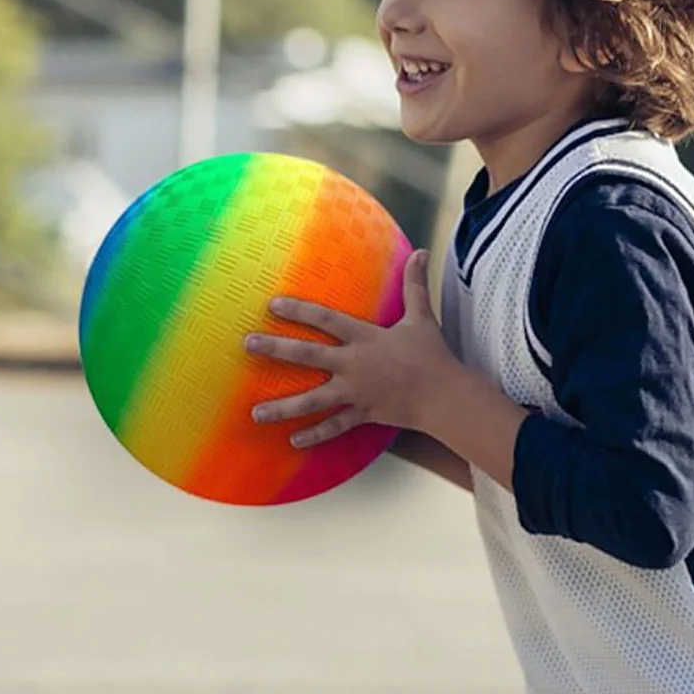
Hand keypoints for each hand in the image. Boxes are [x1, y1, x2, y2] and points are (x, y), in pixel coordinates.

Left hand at [244, 249, 456, 447]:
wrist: (445, 396)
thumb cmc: (433, 355)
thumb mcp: (422, 316)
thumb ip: (415, 285)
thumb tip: (422, 251)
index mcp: (365, 338)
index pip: (326, 320)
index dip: (299, 311)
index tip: (272, 305)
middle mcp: (354, 365)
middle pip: (308, 356)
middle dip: (276, 349)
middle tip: (248, 344)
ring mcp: (355, 392)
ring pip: (312, 401)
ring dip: (283, 408)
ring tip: (256, 414)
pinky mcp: (363, 414)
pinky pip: (334, 426)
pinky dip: (315, 435)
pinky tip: (293, 442)